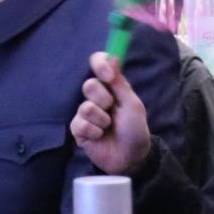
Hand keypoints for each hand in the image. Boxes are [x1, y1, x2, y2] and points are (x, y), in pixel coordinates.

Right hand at [70, 52, 153, 175]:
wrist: (131, 157)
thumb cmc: (135, 129)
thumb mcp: (132, 105)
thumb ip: (120, 82)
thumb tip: (113, 55)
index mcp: (111, 87)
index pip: (98, 64)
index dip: (100, 64)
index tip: (107, 75)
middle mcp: (97, 97)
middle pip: (89, 85)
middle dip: (103, 99)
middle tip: (113, 109)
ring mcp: (86, 114)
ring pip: (85, 107)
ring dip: (101, 119)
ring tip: (108, 127)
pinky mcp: (79, 130)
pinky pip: (79, 123)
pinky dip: (93, 130)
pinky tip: (99, 137)